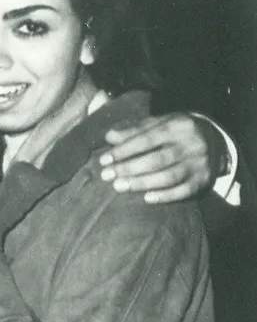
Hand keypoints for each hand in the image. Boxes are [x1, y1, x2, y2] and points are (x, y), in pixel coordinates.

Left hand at [99, 113, 223, 202]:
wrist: (216, 142)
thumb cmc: (178, 132)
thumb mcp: (161, 123)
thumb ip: (135, 129)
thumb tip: (109, 136)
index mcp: (178, 126)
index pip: (147, 139)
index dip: (124, 150)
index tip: (104, 160)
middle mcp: (191, 144)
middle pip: (156, 159)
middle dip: (129, 168)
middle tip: (106, 176)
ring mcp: (199, 164)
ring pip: (168, 176)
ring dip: (141, 183)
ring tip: (119, 186)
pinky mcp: (203, 180)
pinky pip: (183, 191)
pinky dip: (165, 196)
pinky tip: (146, 198)